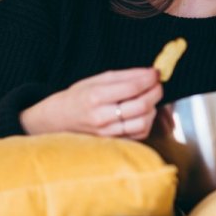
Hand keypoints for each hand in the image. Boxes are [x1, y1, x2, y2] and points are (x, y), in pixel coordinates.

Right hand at [20, 68, 162, 138]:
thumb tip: (150, 73)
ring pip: (143, 122)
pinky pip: (139, 134)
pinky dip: (146, 122)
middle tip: (157, 85)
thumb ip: (124, 76)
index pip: (132, 87)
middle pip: (141, 105)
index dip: (150, 79)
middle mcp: (102, 116)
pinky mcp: (113, 143)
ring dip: (152, 108)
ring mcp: (107, 133)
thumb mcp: (96, 80)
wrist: (58, 121)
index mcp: (96, 96)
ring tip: (149, 99)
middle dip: (156, 92)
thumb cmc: (78, 97)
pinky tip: (142, 113)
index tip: (156, 73)